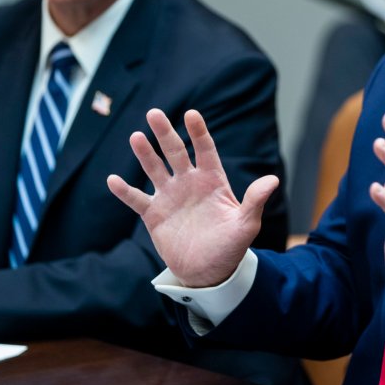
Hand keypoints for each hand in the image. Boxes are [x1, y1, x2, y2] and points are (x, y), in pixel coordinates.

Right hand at [107, 108, 277, 286]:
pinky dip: (124, 191)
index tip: (191, 114)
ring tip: (136, 137)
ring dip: (145, 154)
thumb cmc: (230, 246)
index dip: (198, 132)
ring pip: (154, 169)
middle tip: (154, 113)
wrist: (209, 271)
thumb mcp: (246, 225)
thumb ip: (254, 201)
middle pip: (175, 152)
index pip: (205, 150)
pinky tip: (113, 180)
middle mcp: (189, 183)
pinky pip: (137, 199)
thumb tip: (272, 180)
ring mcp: (170, 197)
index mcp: (212, 181)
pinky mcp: (154, 214)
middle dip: (165, 133)